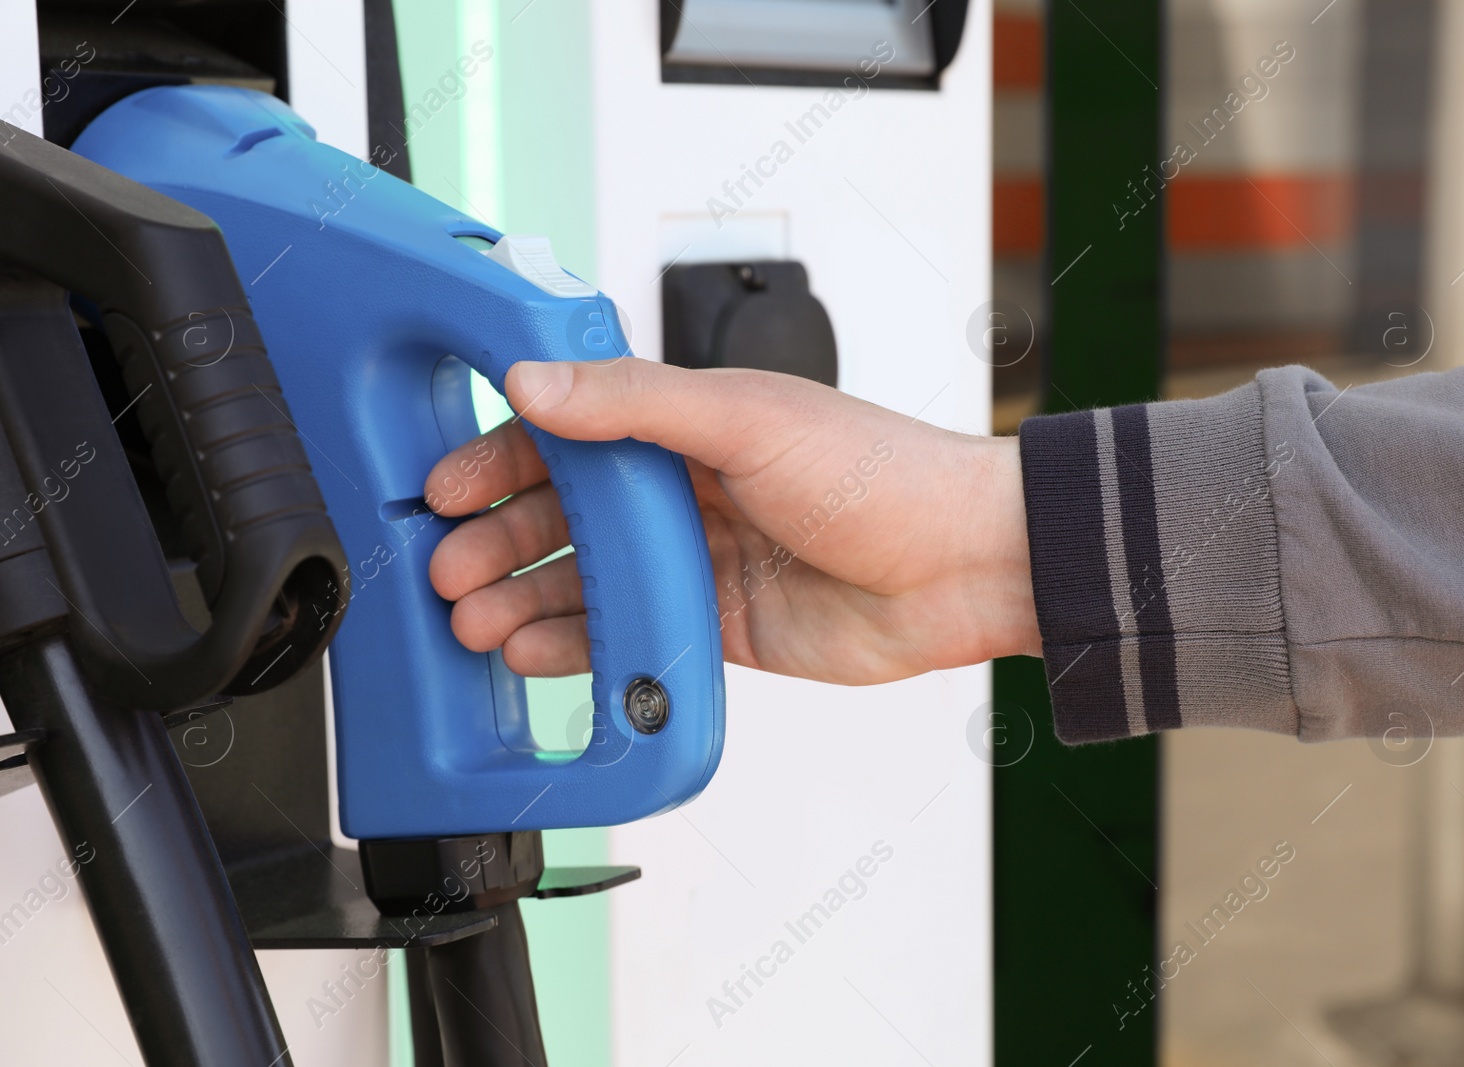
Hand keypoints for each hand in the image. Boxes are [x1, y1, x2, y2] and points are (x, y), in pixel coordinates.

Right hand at [425, 359, 1039, 684]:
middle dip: (495, 540)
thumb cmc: (881, 473)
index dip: (497, 460)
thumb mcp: (748, 417)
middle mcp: (685, 490)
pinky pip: (628, 638)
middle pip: (561, 514)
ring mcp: (698, 561)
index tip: (441, 488)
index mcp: (687, 424)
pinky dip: (575, 648)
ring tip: (471, 623)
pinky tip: (530, 653)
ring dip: (520, 598)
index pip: (565, 434)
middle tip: (444, 572)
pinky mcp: (716, 626)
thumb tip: (533, 380)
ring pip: (584, 580)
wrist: (963, 564)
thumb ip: (636, 402)